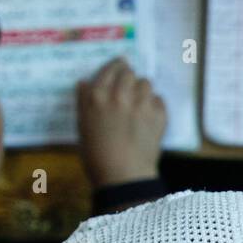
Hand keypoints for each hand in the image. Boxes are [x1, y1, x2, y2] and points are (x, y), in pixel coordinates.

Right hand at [75, 58, 165, 188]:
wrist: (122, 175)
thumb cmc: (96, 155)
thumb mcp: (82, 125)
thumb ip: (84, 101)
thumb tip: (84, 82)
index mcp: (98, 96)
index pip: (110, 69)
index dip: (116, 67)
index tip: (120, 66)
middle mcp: (120, 95)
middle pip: (130, 73)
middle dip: (128, 79)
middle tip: (128, 90)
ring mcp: (142, 103)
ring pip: (146, 83)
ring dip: (142, 91)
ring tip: (139, 105)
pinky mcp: (159, 114)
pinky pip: (159, 100)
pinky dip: (155, 106)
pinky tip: (148, 119)